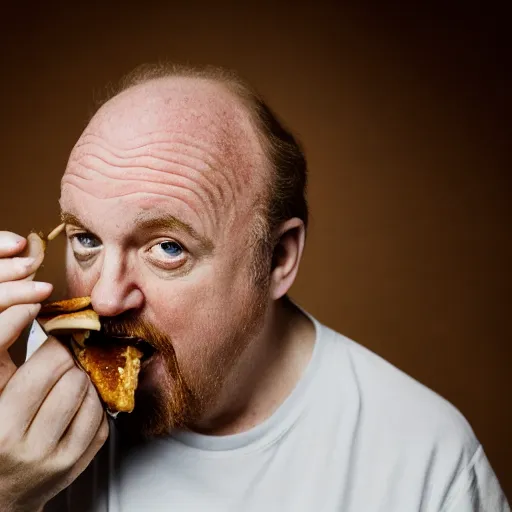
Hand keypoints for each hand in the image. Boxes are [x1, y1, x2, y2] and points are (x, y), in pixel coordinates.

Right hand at [0, 232, 108, 510]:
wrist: (0, 494)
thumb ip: (4, 362)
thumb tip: (29, 312)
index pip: (39, 361)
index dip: (50, 334)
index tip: (52, 320)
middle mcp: (17, 440)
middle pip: (67, 370)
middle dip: (67, 357)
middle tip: (61, 356)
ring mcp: (49, 457)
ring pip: (88, 390)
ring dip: (82, 379)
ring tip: (68, 381)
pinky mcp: (74, 465)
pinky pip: (100, 417)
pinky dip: (94, 404)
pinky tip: (77, 405)